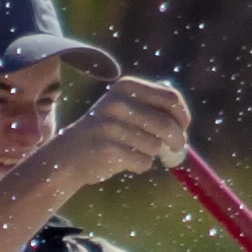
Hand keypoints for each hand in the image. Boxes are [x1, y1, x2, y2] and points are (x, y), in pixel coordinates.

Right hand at [48, 75, 193, 192]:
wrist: (68, 155)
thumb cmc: (106, 132)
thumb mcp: (125, 108)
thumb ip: (153, 108)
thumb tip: (184, 124)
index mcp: (126, 86)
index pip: (171, 98)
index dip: (183, 117)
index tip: (183, 129)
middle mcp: (118, 102)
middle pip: (167, 124)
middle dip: (178, 140)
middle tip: (176, 150)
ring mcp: (111, 126)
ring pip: (156, 146)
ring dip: (151, 154)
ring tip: (132, 151)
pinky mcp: (108, 149)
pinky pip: (143, 162)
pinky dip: (139, 165)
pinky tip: (122, 161)